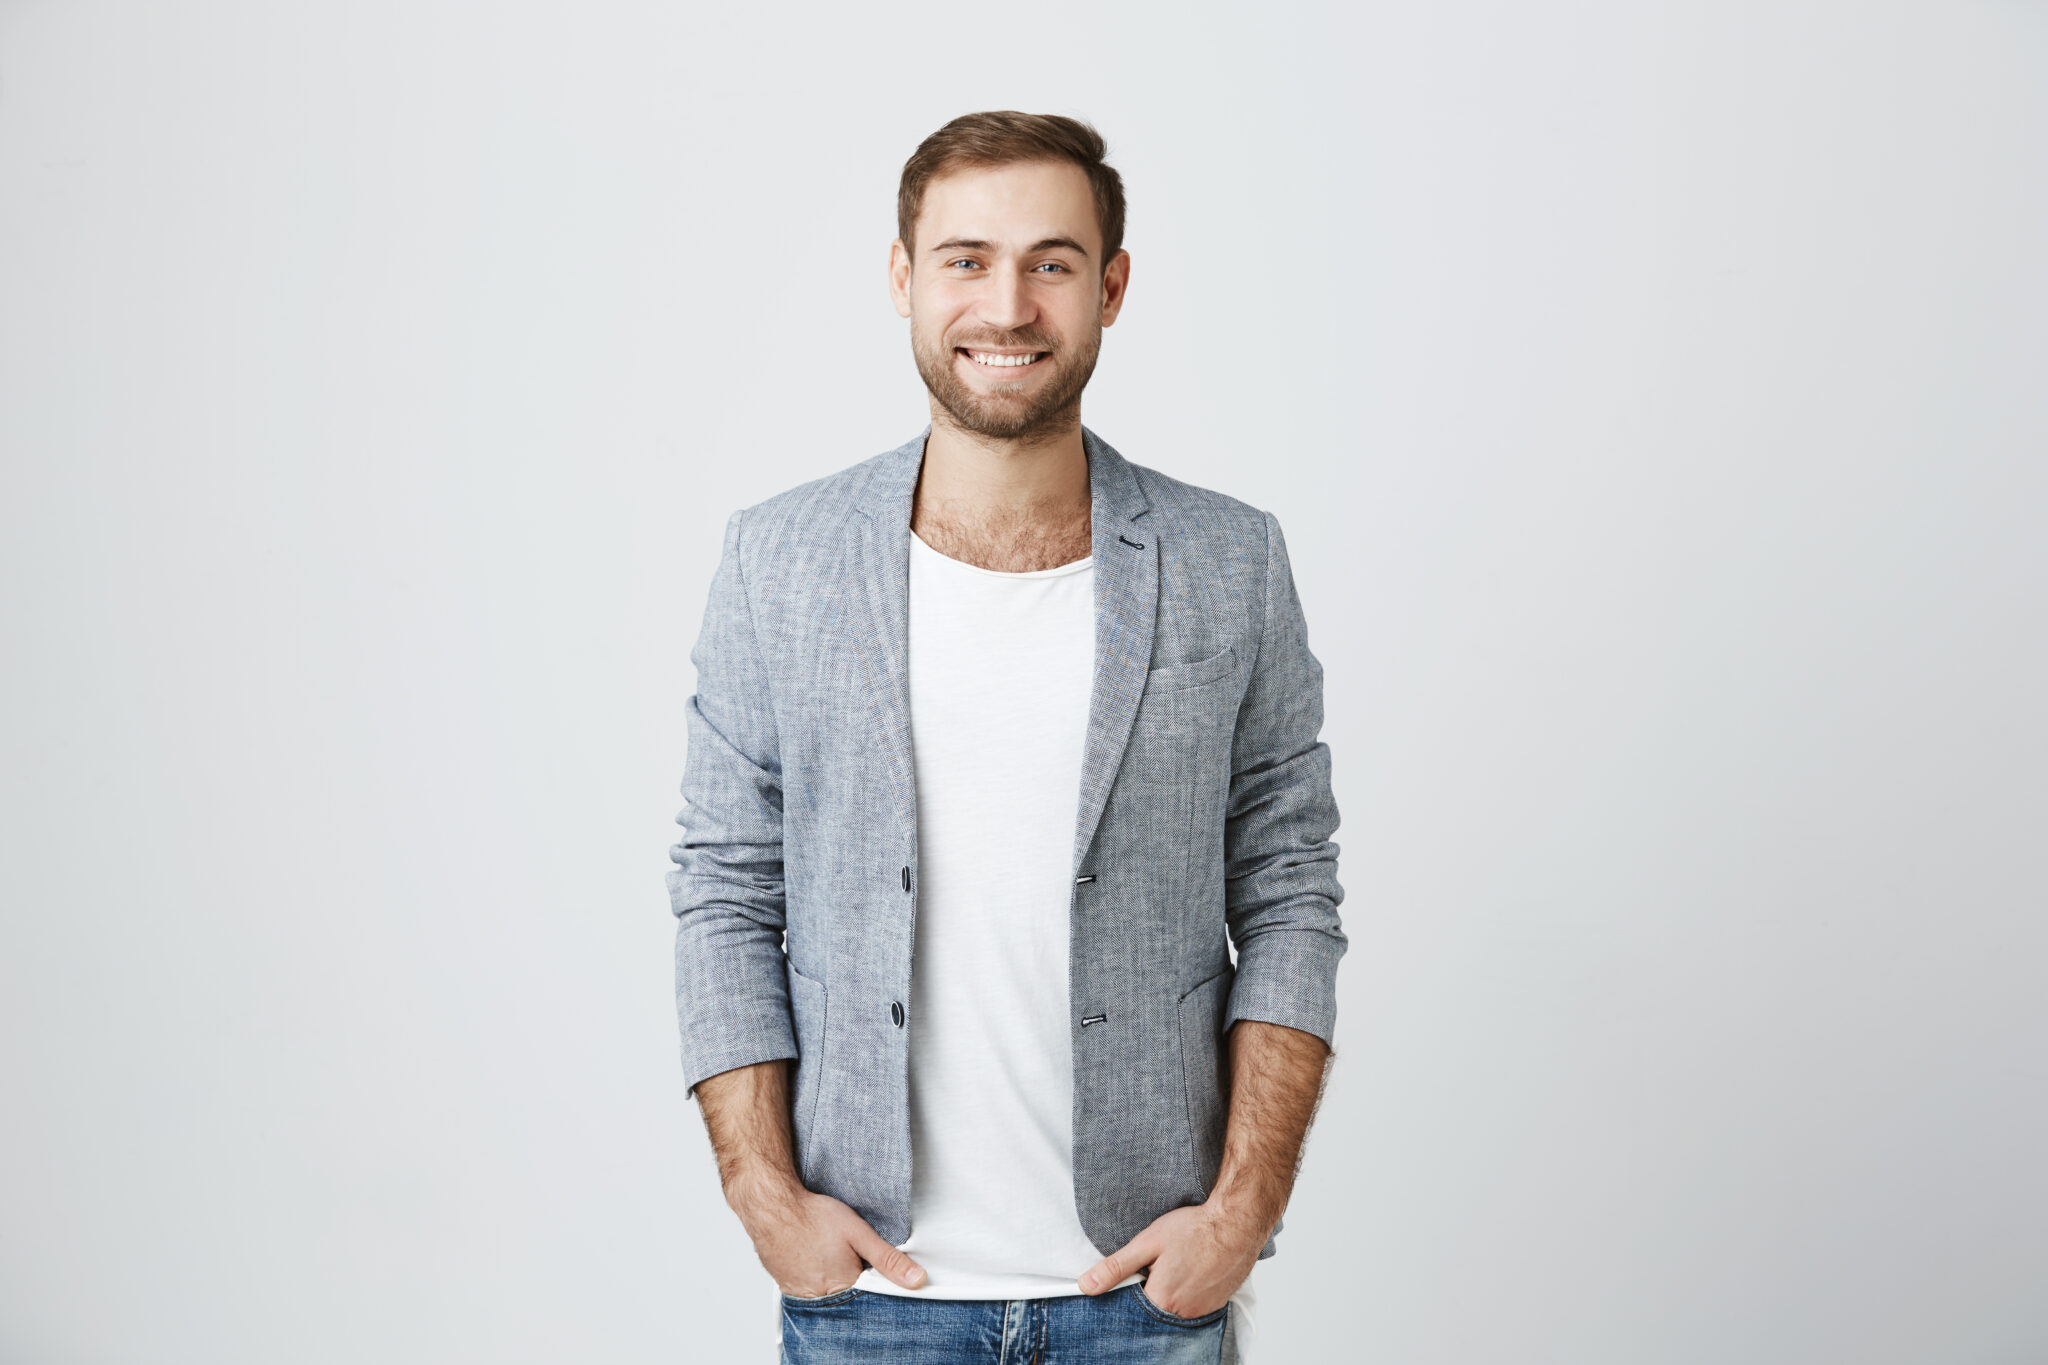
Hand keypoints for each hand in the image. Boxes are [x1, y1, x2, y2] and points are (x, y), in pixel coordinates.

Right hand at [737, 1181, 927, 1297]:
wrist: (772, 1207)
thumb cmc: (813, 1216)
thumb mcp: (859, 1233)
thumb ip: (888, 1259)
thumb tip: (917, 1279)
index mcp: (845, 1286)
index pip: (870, 1295)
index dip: (875, 1279)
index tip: (872, 1263)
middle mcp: (822, 1297)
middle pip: (849, 1296)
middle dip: (854, 1277)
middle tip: (845, 1251)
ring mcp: (801, 1294)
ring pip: (828, 1293)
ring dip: (833, 1277)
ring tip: (828, 1251)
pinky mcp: (787, 1287)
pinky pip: (809, 1289)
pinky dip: (815, 1277)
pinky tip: (814, 1256)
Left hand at [1075, 1199, 1262, 1318]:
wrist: (1238, 1222)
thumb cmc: (1195, 1229)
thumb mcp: (1148, 1242)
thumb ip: (1116, 1267)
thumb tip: (1086, 1286)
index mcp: (1162, 1299)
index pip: (1132, 1306)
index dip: (1131, 1286)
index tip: (1138, 1269)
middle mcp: (1182, 1312)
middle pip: (1154, 1306)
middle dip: (1152, 1286)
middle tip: (1163, 1260)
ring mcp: (1202, 1310)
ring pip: (1174, 1306)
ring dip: (1171, 1289)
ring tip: (1180, 1262)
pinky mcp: (1216, 1304)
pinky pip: (1193, 1304)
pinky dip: (1189, 1290)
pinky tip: (1193, 1268)